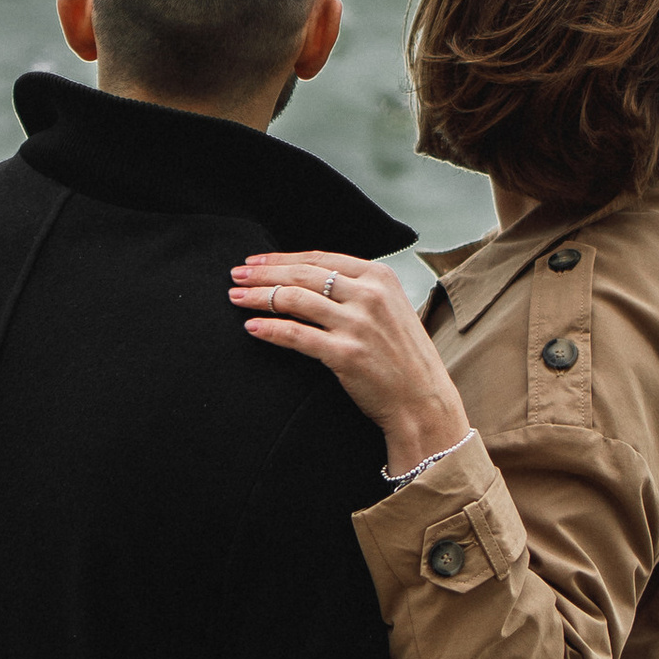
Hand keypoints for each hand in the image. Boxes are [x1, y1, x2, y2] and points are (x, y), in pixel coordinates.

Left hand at [230, 247, 471, 471]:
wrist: (422, 401)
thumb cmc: (403, 358)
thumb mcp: (390, 309)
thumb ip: (358, 290)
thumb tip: (311, 278)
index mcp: (379, 277)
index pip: (320, 257)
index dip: (282, 258)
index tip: (256, 260)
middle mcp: (369, 295)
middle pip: (302, 275)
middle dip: (263, 273)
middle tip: (236, 274)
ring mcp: (357, 324)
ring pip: (293, 300)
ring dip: (258, 297)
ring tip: (235, 297)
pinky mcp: (345, 353)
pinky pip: (295, 335)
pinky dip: (269, 328)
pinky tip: (252, 327)